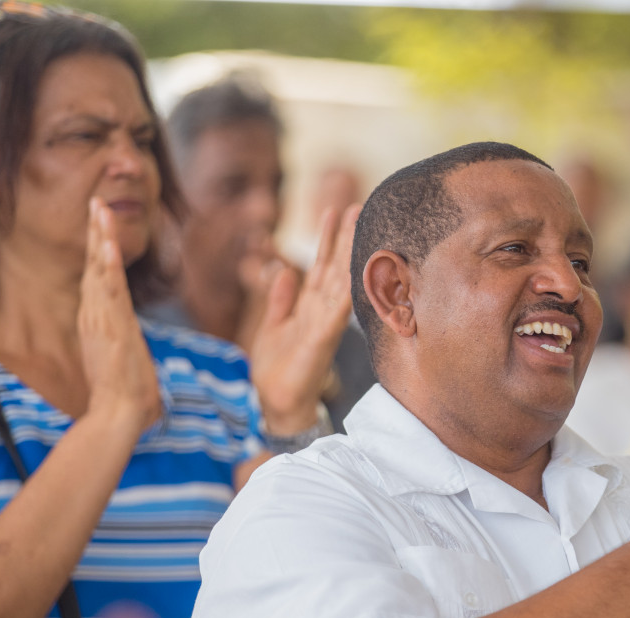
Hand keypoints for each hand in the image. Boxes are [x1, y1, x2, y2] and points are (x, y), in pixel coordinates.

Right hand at [78, 197, 162, 437]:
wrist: (118, 413)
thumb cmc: (124, 395)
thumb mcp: (126, 360)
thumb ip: (126, 345)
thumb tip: (132, 347)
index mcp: (100, 320)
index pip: (98, 277)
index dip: (98, 249)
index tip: (101, 222)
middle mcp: (96, 315)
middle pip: (94, 265)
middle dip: (96, 232)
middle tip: (97, 200)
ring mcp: (100, 320)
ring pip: (98, 271)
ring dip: (99, 239)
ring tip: (100, 208)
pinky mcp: (107, 327)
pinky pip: (107, 291)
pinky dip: (106, 266)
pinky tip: (106, 244)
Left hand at [248, 205, 359, 435]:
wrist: (276, 402)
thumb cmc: (277, 369)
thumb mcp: (272, 326)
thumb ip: (279, 299)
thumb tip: (282, 270)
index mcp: (309, 307)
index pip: (322, 266)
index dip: (328, 239)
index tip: (335, 210)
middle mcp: (321, 312)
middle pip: (335, 266)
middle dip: (344, 236)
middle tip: (357, 204)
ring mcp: (325, 324)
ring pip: (340, 281)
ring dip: (349, 253)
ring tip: (358, 224)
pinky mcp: (322, 339)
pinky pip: (336, 310)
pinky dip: (345, 290)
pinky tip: (352, 270)